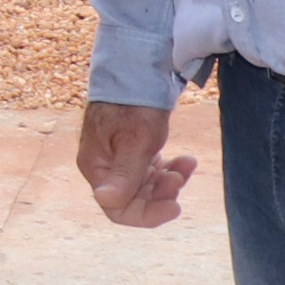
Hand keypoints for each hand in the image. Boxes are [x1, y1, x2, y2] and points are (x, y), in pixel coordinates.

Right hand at [77, 100, 195, 227]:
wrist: (138, 70)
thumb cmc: (134, 103)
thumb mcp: (135, 141)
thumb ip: (123, 175)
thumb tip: (105, 202)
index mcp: (97, 168)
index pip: (117, 208)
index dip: (147, 215)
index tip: (175, 208)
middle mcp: (104, 168)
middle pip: (133, 200)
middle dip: (161, 194)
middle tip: (180, 177)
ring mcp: (117, 160)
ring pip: (145, 187)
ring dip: (169, 181)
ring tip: (187, 163)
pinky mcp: (131, 151)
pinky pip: (150, 172)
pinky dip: (168, 170)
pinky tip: (184, 160)